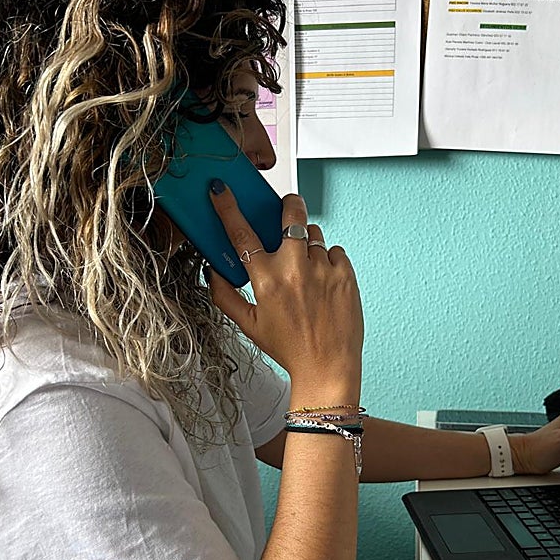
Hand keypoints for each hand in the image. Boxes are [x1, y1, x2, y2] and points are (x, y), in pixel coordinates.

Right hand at [206, 184, 362, 385]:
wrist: (328, 367)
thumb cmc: (289, 348)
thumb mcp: (249, 325)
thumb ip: (225, 296)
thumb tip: (213, 272)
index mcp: (267, 281)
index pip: (242, 234)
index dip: (228, 208)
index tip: (222, 192)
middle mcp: (295, 270)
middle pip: (290, 214)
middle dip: (288, 205)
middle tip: (286, 209)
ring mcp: (323, 269)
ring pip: (313, 233)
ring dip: (306, 242)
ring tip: (305, 266)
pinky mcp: (346, 274)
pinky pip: (334, 250)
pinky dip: (328, 259)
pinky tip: (323, 280)